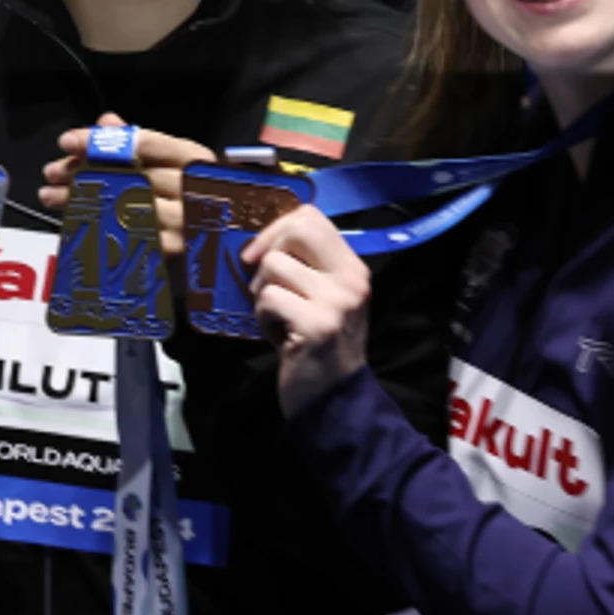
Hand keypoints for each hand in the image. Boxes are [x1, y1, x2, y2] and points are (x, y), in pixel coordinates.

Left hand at [40, 112, 216, 253]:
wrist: (231, 237)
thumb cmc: (197, 192)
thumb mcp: (175, 160)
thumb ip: (140, 140)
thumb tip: (107, 122)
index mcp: (193, 157)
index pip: (141, 142)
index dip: (101, 140)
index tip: (68, 141)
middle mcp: (192, 186)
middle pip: (127, 173)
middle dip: (83, 171)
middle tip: (53, 171)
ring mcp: (185, 220)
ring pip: (123, 204)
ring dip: (83, 200)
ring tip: (52, 195)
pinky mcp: (175, 249)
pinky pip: (129, 234)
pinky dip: (99, 226)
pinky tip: (77, 221)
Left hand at [244, 206, 371, 417]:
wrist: (334, 398)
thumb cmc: (318, 345)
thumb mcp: (323, 297)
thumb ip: (305, 265)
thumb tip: (261, 237)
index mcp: (352, 267)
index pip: (312, 217)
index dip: (277, 228)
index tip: (262, 254)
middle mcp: (351, 279)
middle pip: (296, 229)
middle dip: (268, 254)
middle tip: (268, 286)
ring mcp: (337, 301)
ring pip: (274, 266)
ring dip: (263, 294)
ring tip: (278, 318)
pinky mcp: (318, 325)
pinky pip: (269, 298)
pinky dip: (263, 318)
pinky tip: (278, 336)